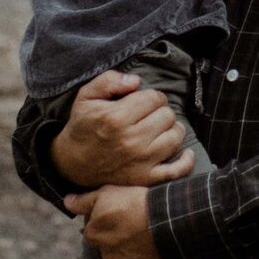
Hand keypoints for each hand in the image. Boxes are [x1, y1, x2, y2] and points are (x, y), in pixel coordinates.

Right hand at [50, 71, 188, 190]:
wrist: (73, 163)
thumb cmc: (83, 126)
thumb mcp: (86, 96)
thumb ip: (109, 80)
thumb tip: (137, 81)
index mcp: (116, 118)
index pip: (154, 98)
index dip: (151, 96)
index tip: (144, 102)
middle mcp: (131, 140)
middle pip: (167, 115)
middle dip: (160, 111)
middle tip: (149, 116)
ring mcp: (140, 161)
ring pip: (175, 136)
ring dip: (171, 130)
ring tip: (159, 129)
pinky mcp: (145, 178)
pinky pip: (176, 170)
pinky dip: (185, 161)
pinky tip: (184, 152)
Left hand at [70, 186, 165, 258]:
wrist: (168, 223)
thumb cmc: (138, 204)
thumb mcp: (108, 193)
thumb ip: (84, 200)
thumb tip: (66, 202)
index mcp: (93, 234)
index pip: (96, 231)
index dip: (110, 223)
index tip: (124, 217)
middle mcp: (104, 254)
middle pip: (109, 248)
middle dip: (119, 240)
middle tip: (137, 228)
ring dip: (131, 255)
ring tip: (148, 240)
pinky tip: (152, 256)